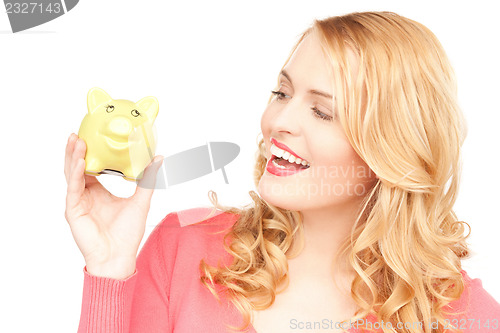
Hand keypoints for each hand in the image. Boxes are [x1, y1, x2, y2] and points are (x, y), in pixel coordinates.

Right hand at [64, 133, 163, 278]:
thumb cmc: (127, 233)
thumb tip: (159, 157)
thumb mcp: (140, 200)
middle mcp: (85, 194)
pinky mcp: (73, 211)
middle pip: (77, 167)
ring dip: (73, 157)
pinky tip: (80, 162)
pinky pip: (73, 189)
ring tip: (77, 141)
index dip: (90, 151)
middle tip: (78, 133)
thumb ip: (147, 179)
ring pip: (72, 175)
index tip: (92, 134)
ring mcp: (77, 202)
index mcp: (98, 191)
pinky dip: (76, 174)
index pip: (90, 166)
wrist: (119, 257)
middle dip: (77, 150)